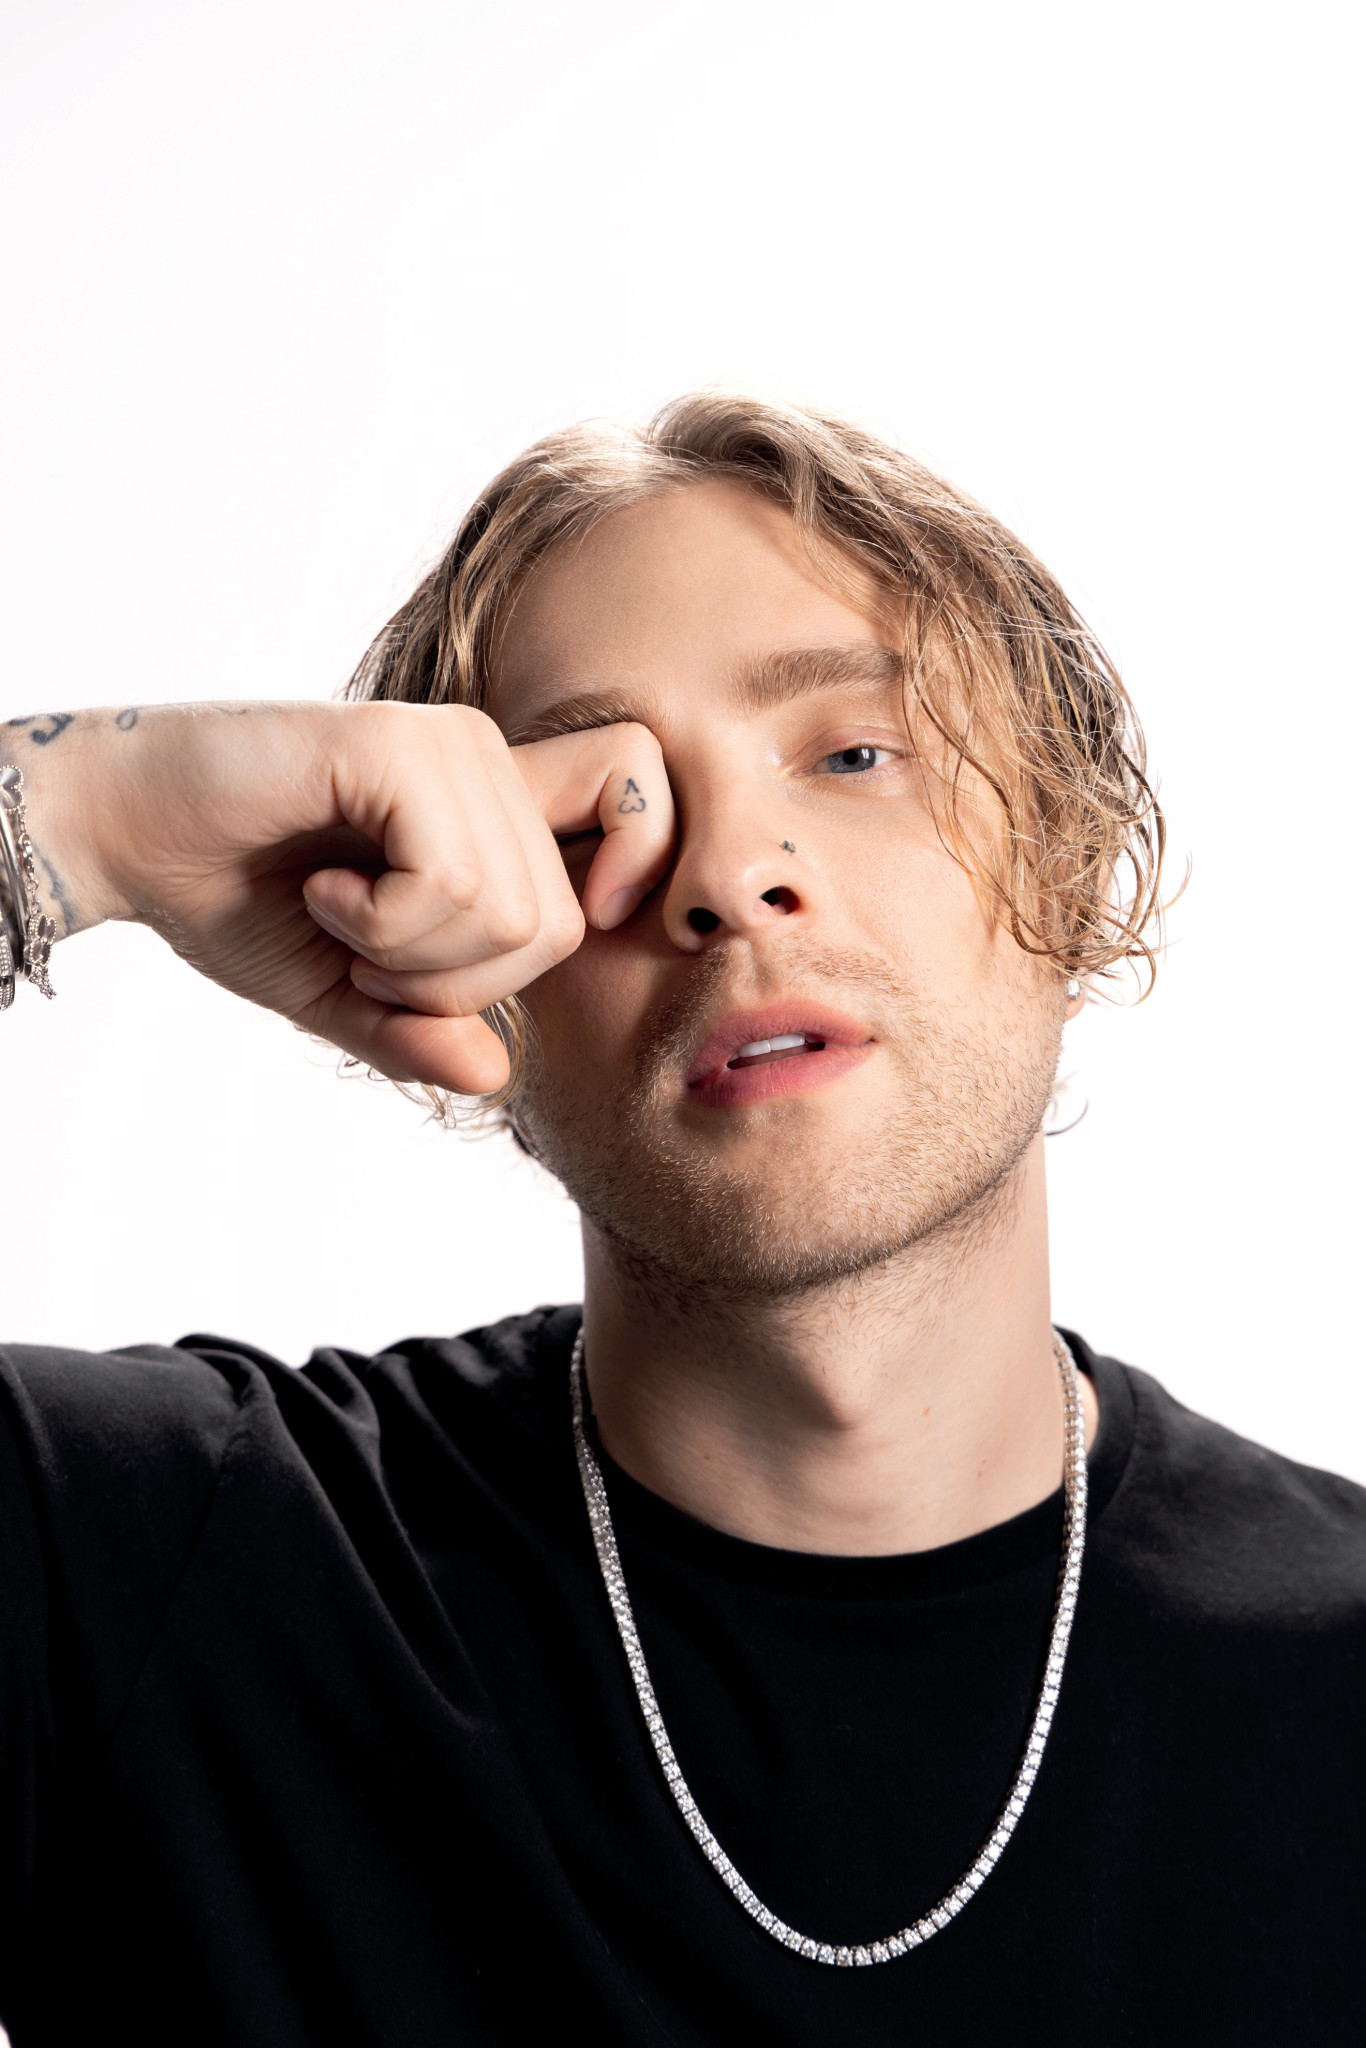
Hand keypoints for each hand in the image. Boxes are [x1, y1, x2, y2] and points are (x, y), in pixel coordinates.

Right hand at [11, 701, 673, 1094]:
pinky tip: (325, 892)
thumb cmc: (238, 899)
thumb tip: (497, 1074)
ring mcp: (447, 745)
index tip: (575, 922)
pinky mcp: (397, 744)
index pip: (639, 796)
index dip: (644, 864)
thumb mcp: (342, 992)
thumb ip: (420, 1029)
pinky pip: (449, 882)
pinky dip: (382, 925)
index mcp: (494, 805)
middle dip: (459, 983)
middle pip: (559, 923)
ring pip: (509, 913)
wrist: (128, 833)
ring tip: (340, 916)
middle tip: (369, 953)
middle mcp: (485, 759)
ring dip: (409, 958)